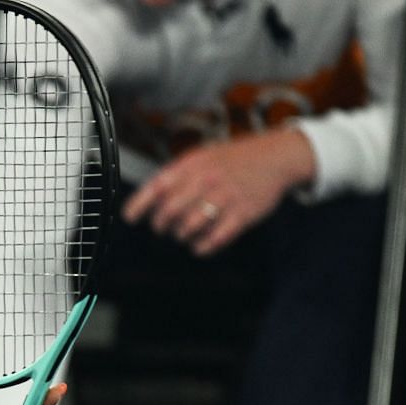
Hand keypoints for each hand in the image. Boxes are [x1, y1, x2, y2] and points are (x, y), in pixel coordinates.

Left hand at [122, 129, 316, 256]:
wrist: (275, 157)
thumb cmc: (232, 160)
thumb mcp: (201, 157)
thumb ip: (176, 176)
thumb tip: (146, 200)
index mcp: (194, 164)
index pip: (158, 186)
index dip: (139, 204)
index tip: (129, 218)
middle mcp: (207, 180)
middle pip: (169, 211)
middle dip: (161, 224)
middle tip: (162, 227)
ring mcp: (225, 197)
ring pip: (189, 227)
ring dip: (181, 235)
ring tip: (183, 233)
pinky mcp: (242, 215)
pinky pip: (214, 239)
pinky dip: (202, 246)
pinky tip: (200, 244)